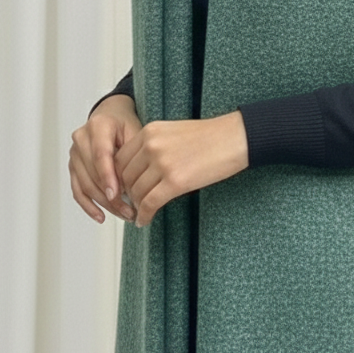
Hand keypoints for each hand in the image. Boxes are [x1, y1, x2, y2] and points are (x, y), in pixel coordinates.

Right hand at [69, 95, 141, 223]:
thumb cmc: (124, 123)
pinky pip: (77, 189)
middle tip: (129, 210)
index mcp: (98, 126)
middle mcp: (81, 138)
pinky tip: (100, 216)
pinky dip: (88, 205)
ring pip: (85, 184)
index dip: (108, 177)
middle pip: (92, 173)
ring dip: (103, 203)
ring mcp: (74, 153)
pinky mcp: (73, 165)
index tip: (117, 196)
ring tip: (122, 214)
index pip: (101, 155)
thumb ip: (132, 155)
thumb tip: (133, 185)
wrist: (111, 115)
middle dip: (110, 196)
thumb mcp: (135, 131)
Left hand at [114, 111, 249, 227]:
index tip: (124, 187)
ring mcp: (162, 163)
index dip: (119, 177)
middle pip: (125, 176)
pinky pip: (150, 203)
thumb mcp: (173, 132)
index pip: (120, 158)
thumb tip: (140, 170)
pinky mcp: (175, 181)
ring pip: (136, 192)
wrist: (234, 138)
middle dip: (127, 193)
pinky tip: (144, 220)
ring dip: (137, 205)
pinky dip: (144, 215)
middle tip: (132, 202)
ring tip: (141, 212)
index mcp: (150, 131)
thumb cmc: (210, 136)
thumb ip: (153, 146)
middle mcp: (151, 145)